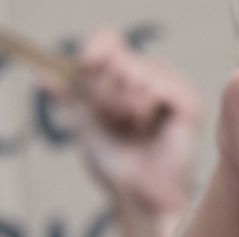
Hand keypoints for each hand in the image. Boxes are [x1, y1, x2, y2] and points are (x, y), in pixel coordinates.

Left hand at [67, 29, 201, 216]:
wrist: (136, 193)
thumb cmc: (116, 161)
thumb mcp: (85, 120)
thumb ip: (71, 94)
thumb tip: (44, 77)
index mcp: (134, 73)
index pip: (108, 38)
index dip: (90, 54)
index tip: (83, 76)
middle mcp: (158, 75)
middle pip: (116, 56)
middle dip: (104, 93)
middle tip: (117, 121)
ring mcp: (177, 88)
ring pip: (134, 70)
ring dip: (122, 106)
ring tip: (134, 128)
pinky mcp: (190, 104)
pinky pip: (155, 88)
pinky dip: (141, 111)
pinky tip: (148, 129)